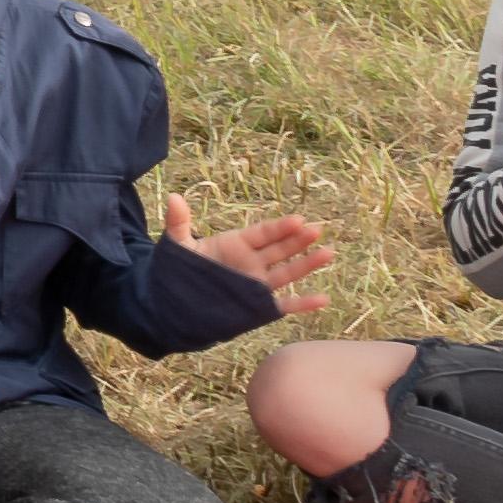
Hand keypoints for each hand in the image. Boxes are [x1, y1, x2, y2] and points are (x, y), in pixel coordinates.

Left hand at [171, 195, 333, 311]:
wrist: (176, 302)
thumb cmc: (181, 270)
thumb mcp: (178, 245)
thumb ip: (179, 223)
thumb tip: (173, 196)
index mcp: (237, 244)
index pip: (263, 233)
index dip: (280, 227)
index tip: (297, 220)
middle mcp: (252, 262)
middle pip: (280, 248)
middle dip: (298, 240)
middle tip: (318, 229)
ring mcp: (258, 283)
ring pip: (288, 272)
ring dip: (308, 264)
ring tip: (329, 253)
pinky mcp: (260, 305)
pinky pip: (285, 304)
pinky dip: (304, 303)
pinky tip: (323, 299)